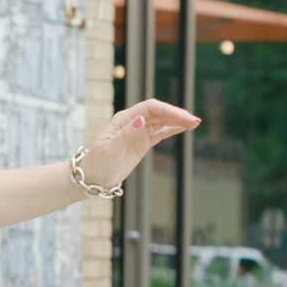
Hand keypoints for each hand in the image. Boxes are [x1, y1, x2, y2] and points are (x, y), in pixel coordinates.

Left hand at [80, 99, 200, 192]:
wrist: (92, 178)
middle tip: (194, 121)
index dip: (167, 110)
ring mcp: (138, 132)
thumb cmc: (97, 163)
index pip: (150, 108)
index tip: (182, 117)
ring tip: (195, 123)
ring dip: (178, 121)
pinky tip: (185, 128)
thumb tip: (140, 119)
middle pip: (159, 113)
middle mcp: (132, 122)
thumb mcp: (110, 149)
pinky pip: (161, 133)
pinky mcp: (142, 143)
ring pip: (162, 121)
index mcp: (124, 119)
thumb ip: (126, 134)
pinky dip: (173, 130)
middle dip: (177, 115)